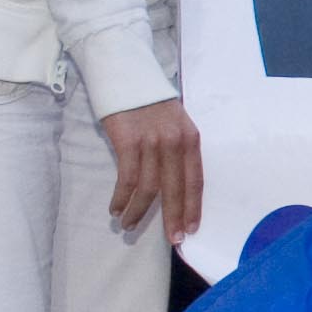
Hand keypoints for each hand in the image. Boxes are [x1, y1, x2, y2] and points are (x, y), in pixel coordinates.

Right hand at [100, 98, 202, 242]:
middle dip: (174, 217)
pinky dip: (122, 197)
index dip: (193, 207)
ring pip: (150, 188)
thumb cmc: (148, 101)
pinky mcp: (128, 140)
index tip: (191, 229)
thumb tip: (174, 182)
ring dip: (138, 211)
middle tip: (172, 239)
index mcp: (190, 138)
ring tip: (128, 225)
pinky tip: (116, 208)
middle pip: (176, 188)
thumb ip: (177, 148)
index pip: (195, 180)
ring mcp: (152, 141)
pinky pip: (128, 178)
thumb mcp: (173, 122)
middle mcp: (175, 141)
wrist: (125, 72)